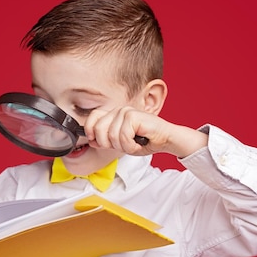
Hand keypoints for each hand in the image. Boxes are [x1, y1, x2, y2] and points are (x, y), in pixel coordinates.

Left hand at [84, 106, 207, 157]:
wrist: (166, 140)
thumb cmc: (146, 141)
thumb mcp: (121, 143)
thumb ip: (106, 140)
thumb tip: (91, 140)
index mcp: (114, 115)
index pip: (93, 117)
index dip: (90, 130)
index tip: (94, 141)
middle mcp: (119, 110)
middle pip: (98, 129)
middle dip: (108, 144)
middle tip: (123, 145)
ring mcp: (126, 112)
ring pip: (111, 136)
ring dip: (123, 146)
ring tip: (134, 144)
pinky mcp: (133, 116)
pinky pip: (123, 136)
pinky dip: (130, 146)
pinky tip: (139, 142)